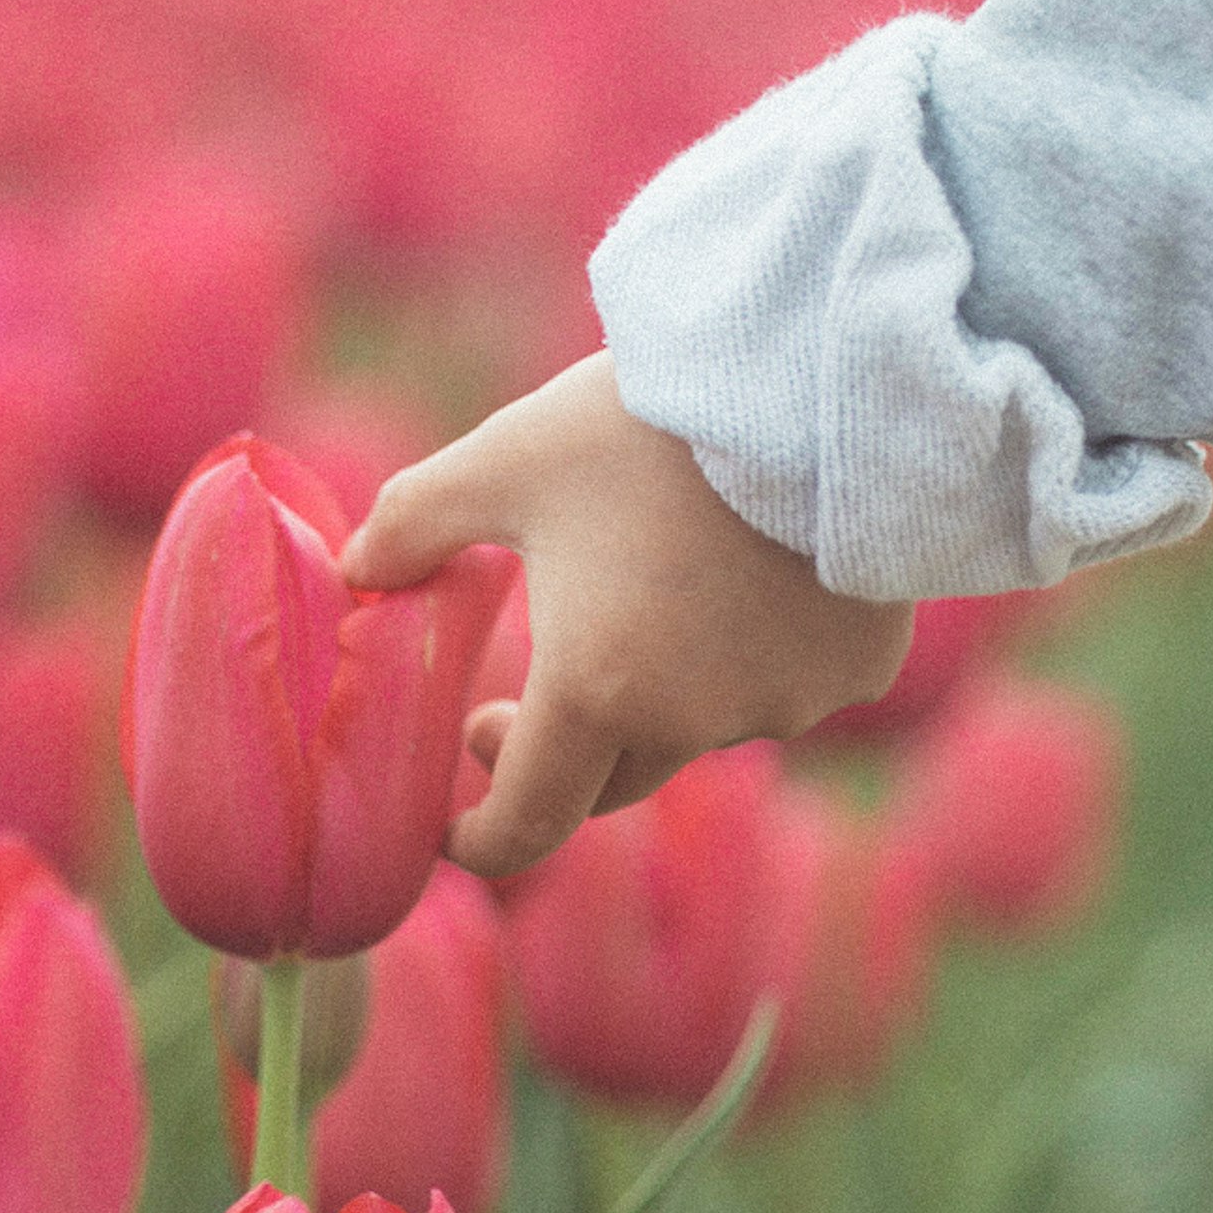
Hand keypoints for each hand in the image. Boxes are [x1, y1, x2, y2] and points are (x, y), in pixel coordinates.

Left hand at [343, 353, 912, 877]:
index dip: (479, 841)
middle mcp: (693, 724)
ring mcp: (784, 704)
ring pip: (701, 727)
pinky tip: (753, 571)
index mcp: (595, 692)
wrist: (815, 371)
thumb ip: (413, 523)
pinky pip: (785, 683)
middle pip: (611, 784)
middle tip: (515, 698)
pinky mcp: (855, 671)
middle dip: (556, 754)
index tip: (453, 822)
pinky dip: (753, 653)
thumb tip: (357, 571)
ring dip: (660, 692)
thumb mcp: (505, 459)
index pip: (525, 826)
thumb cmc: (641, 423)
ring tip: (651, 586)